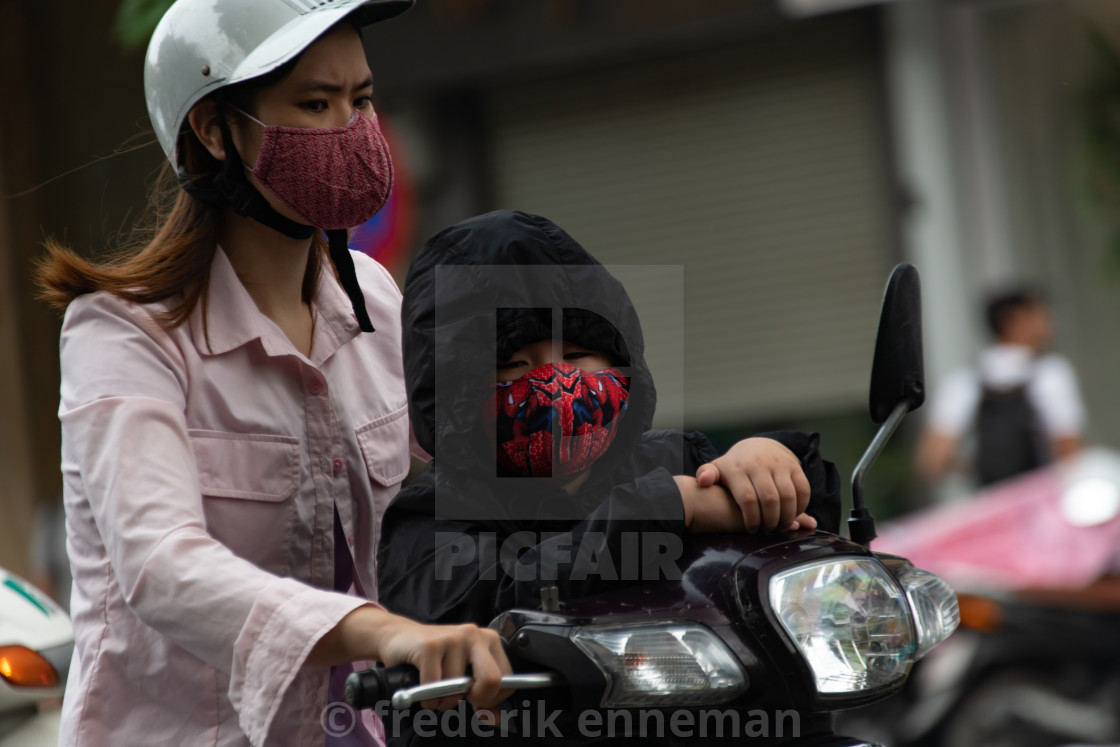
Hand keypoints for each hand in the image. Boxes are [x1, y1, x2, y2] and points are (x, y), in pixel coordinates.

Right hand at [314, 606, 513, 711]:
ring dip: (442, 701)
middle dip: (475, 699)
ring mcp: (452, 638)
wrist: (399, 637)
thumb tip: (494, 719)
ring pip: (457, 689)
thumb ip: (482, 696)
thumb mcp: (462, 673)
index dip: (492, 699)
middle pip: (491, 680)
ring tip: (434, 690)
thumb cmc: (435, 658)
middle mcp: (474, 635)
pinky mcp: (430, 645)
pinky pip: (434, 687)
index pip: (507, 679)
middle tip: (459, 698)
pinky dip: (426, 699)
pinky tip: (422, 688)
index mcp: (488, 640)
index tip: (476, 700)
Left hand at [675, 475, 816, 532]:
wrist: (759, 445)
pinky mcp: (795, 466)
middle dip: (770, 521)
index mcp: (738, 468)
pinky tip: (792, 515)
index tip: (752, 530)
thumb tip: (702, 481)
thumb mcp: (718, 469)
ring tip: (780, 527)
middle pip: (770, 499)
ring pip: (788, 496)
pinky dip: (801, 507)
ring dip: (786, 517)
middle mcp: (759, 464)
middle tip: (768, 531)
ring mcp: (779, 464)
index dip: (752, 519)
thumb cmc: (735, 467)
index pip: (747, 499)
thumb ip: (706, 475)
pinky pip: (803, 490)